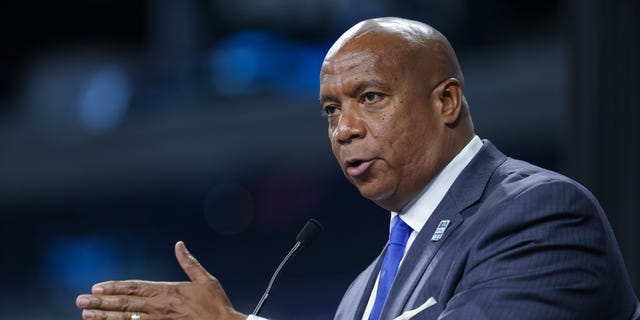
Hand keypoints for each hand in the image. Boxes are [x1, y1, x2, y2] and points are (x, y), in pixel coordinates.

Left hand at [76, 241, 246, 319]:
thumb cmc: (216, 304)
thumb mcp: (205, 279)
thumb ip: (189, 263)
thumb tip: (179, 245)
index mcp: (168, 290)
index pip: (135, 287)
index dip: (115, 286)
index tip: (97, 286)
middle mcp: (159, 306)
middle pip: (125, 303)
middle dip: (101, 301)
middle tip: (80, 300)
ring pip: (126, 318)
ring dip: (104, 316)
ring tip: (86, 314)